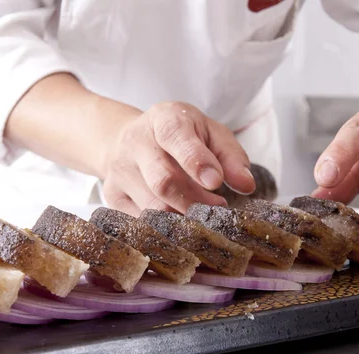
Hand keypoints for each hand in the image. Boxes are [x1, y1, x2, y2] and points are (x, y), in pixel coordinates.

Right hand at [102, 101, 254, 215]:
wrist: (131, 139)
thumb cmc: (181, 137)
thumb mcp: (210, 134)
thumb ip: (231, 157)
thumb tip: (246, 185)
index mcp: (163, 119)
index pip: (175, 137)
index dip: (196, 161)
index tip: (216, 182)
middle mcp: (135, 142)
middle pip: (163, 181)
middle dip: (195, 201)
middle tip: (217, 208)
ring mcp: (119, 171)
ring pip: (152, 207)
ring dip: (183, 219)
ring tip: (201, 215)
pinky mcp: (112, 196)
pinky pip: (140, 222)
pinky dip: (164, 229)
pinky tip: (178, 222)